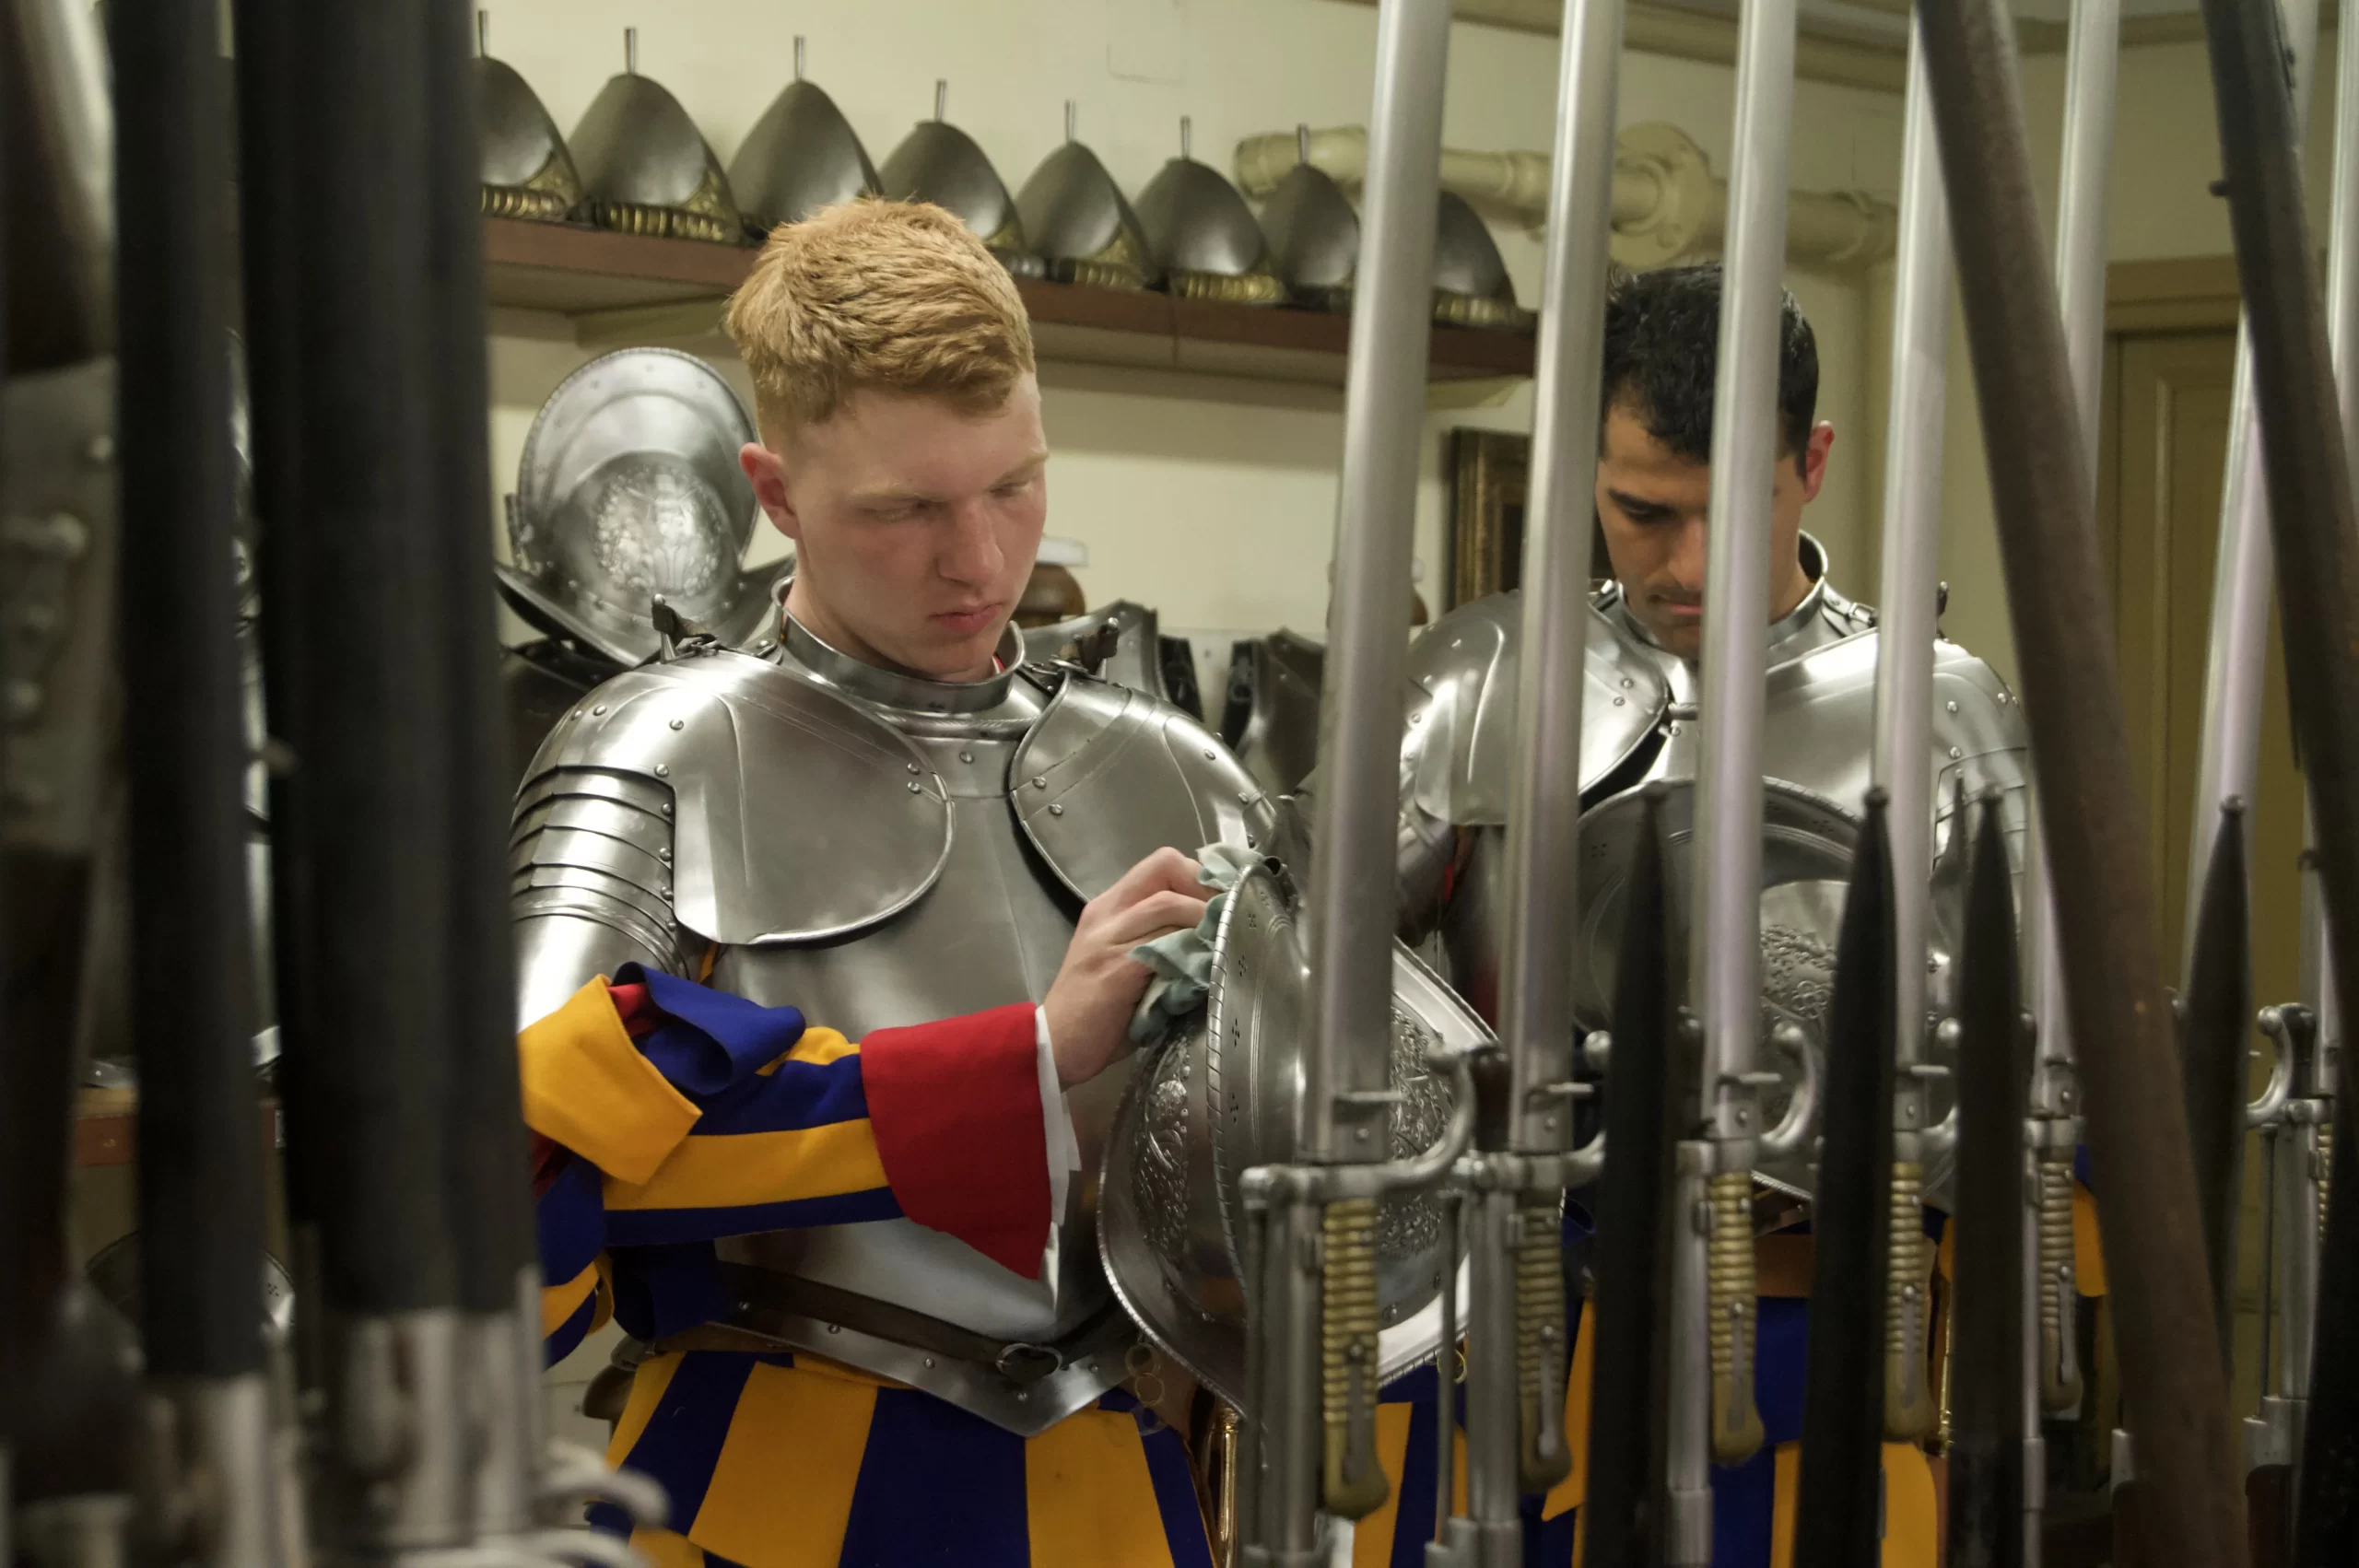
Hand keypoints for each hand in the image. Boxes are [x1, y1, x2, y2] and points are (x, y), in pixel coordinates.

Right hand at [1043, 847, 1211, 1088]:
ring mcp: (1109, 939)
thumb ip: (1161, 942)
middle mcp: (1108, 914)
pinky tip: (1205, 967)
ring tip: (1221, 943)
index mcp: (1110, 908)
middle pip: (1165, 868)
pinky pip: (1161, 944)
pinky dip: (1190, 951)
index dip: (1199, 877)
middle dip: (1205, 890)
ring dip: (1203, 920)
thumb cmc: (1096, 1011)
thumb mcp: (1126, 962)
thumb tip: (1216, 937)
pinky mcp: (1116, 969)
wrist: (1054, 1045)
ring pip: (1167, 904)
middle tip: (1227, 919)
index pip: (1161, 864)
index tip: (1222, 904)